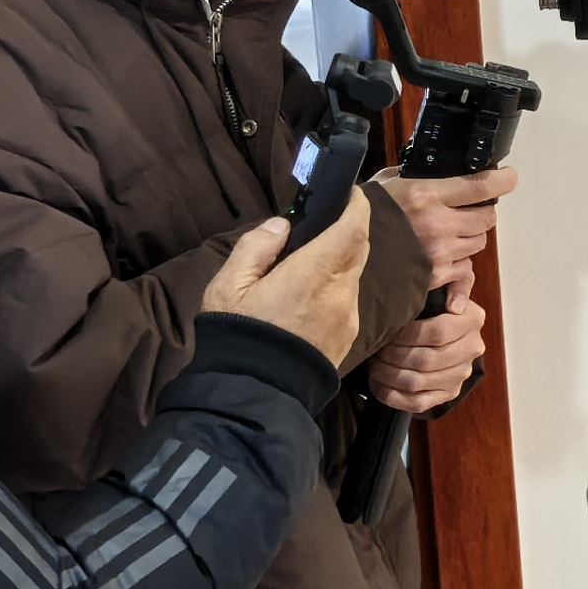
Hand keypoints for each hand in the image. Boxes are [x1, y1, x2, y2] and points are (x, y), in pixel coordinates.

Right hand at [200, 204, 372, 369]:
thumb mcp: (229, 285)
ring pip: (352, 277)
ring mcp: (348, 319)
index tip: (350, 193)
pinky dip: (334, 289)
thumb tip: (283, 226)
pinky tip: (307, 298)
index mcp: (314, 275)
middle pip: (358, 250)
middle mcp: (341, 294)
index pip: (352, 229)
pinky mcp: (347, 339)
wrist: (253, 395)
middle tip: (324, 222)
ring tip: (307, 264)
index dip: (356, 206)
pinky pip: (347, 302)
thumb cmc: (238, 335)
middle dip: (348, 230)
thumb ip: (257, 247)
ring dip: (339, 263)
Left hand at [361, 261, 483, 416]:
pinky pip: (417, 403)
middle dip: (394, 357)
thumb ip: (438, 281)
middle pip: (426, 360)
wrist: (441, 334)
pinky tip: (378, 385)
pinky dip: (392, 396)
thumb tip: (431, 282)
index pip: (438, 332)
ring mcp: (461, 374)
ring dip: (389, 376)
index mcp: (472, 319)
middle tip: (376, 352)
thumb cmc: (429, 307)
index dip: (407, 335)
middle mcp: (473, 348)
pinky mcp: (449, 394)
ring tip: (373, 366)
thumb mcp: (436, 288)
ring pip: (418, 383)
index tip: (388, 332)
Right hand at [376, 165, 515, 287]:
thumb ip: (408, 176)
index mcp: (425, 195)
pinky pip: (464, 268)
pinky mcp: (438, 276)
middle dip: (481, 213)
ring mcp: (441, 252)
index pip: (478, 186)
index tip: (509, 178)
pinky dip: (457, 263)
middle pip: (486, 217)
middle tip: (468, 212)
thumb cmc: (364, 221)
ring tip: (449, 235)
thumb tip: (427, 168)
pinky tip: (440, 257)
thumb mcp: (384, 186)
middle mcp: (439, 224)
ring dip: (470, 237)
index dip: (501, 181)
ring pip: (478, 242)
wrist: (346, 265)